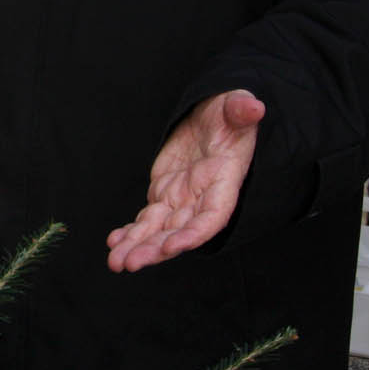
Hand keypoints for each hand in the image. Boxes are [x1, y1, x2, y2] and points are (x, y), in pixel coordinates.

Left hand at [106, 89, 263, 272]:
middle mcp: (202, 198)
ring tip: (115, 262)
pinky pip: (147, 219)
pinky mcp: (164, 196)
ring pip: (159, 230)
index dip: (194, 233)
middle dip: (155, 249)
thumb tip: (253, 107)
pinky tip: (114, 242)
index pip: (211, 216)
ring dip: (138, 247)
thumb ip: (242, 110)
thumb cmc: (229, 114)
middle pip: (178, 230)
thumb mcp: (235, 107)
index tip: (173, 246)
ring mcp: (181, 199)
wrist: (213, 118)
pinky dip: (131, 231)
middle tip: (129, 263)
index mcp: (223, 182)